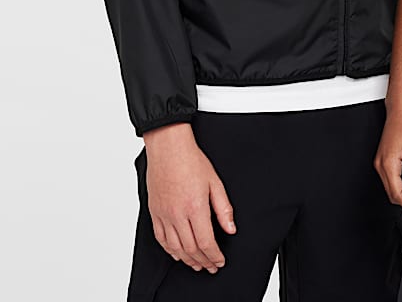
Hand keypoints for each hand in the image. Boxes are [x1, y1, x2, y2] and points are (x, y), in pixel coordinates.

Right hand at [142, 123, 235, 272]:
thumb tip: (230, 229)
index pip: (206, 242)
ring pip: (175, 248)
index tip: (220, 261)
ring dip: (187, 260)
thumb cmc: (192, 161)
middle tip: (211, 267)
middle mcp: (177, 215)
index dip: (214, 256)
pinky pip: (161, 239)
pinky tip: (178, 254)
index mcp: (195, 207)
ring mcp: (164, 215)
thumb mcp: (215, 182)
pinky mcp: (155, 213)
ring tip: (197, 264)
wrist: (169, 149)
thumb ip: (223, 208)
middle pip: (191, 249)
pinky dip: (170, 251)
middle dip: (203, 261)